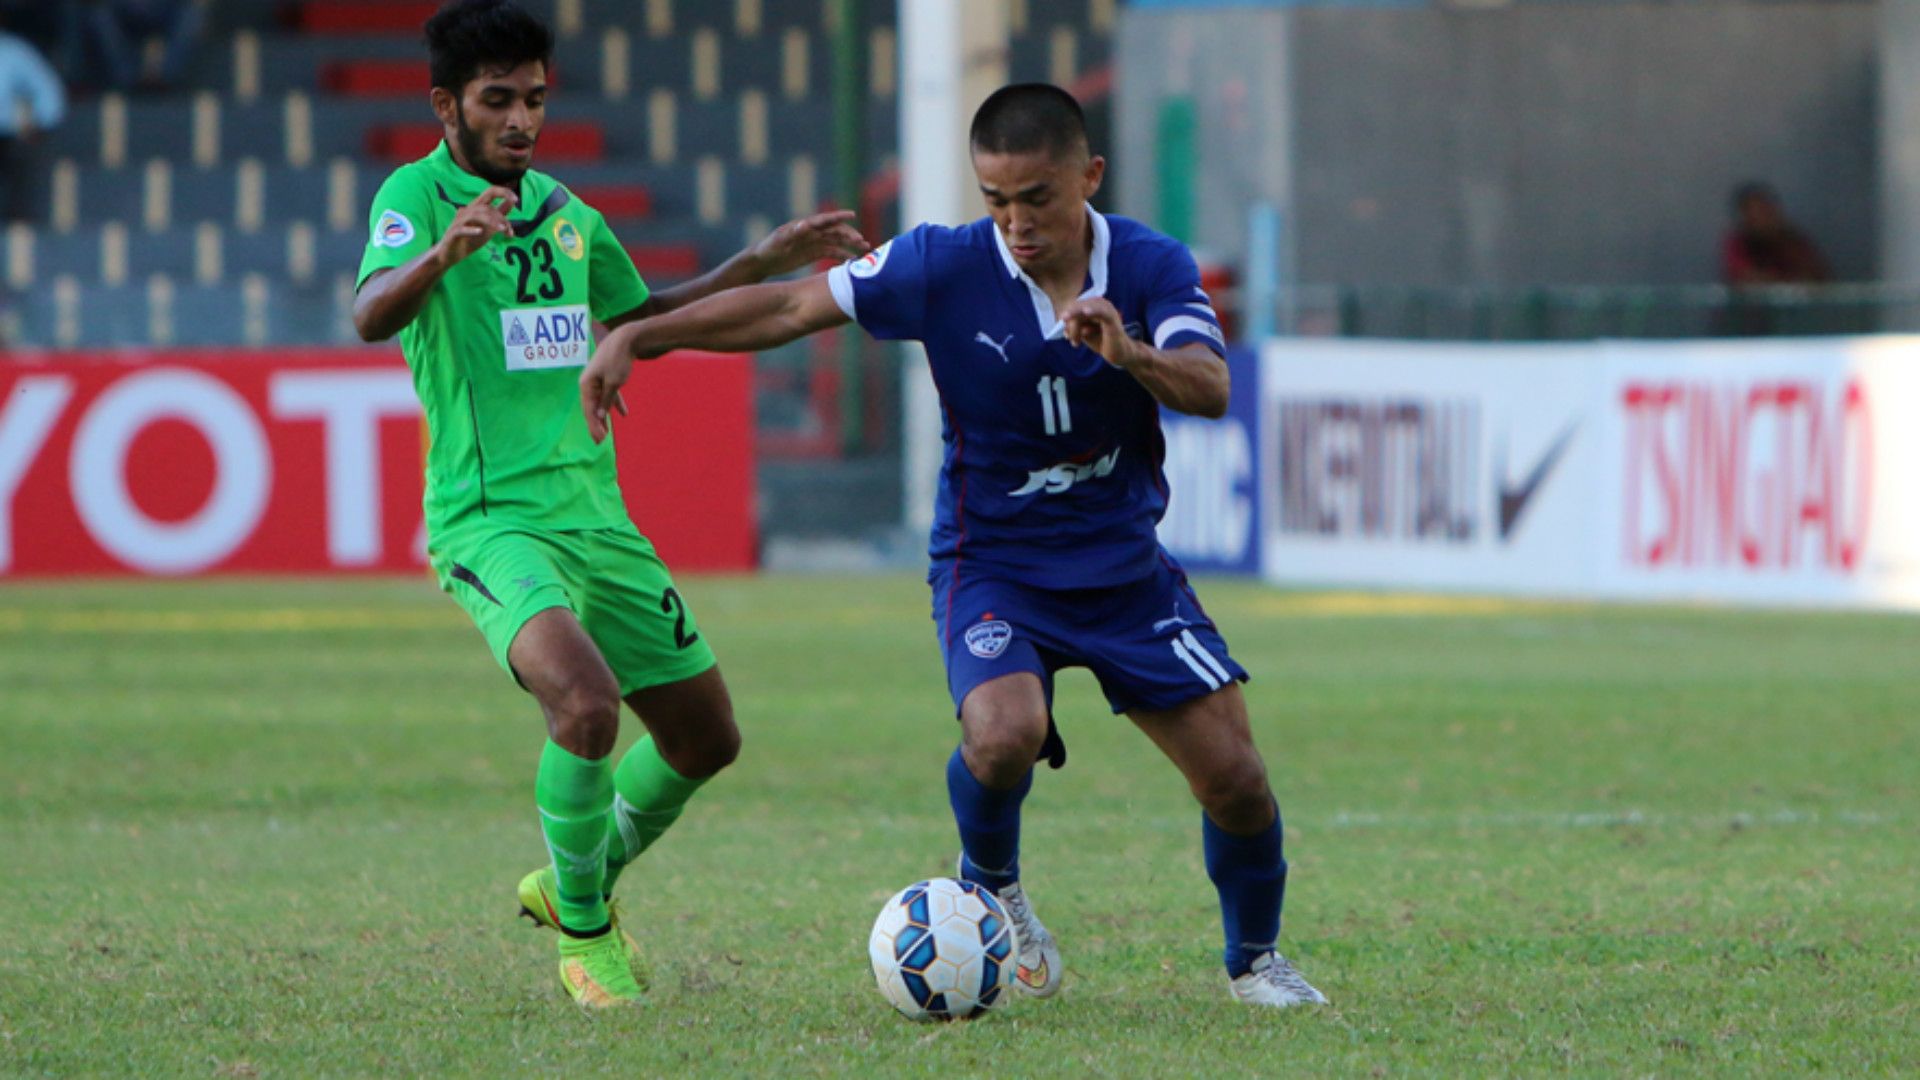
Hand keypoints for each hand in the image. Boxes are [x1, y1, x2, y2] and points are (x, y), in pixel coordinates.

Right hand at [437, 186, 516, 266]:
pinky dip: (471, 229)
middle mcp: (466, 211)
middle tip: (509, 231)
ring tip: (502, 230)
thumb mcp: (489, 227)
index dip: (503, 192)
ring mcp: (458, 222)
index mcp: (476, 208)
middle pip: (485, 206)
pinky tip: (480, 232)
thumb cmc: (469, 240)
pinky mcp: (452, 234)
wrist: (450, 255)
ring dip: (491, 221)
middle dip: (500, 217)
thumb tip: (512, 202)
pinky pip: (461, 229)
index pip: (490, 192)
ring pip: (476, 214)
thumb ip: (499, 215)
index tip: (516, 200)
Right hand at [580, 327, 637, 442]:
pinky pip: (610, 394)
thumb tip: (600, 415)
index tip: (600, 439)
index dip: (594, 425)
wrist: (624, 339)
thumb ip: (606, 400)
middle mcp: (589, 384)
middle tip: (600, 441)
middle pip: (592, 408)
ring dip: (604, 417)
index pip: (588, 409)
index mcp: (586, 385)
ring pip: (600, 402)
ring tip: (606, 432)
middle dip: (596, 425)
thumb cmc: (617, 360)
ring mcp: (598, 380)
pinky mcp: (607, 378)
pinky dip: (616, 403)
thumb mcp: (613, 383)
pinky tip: (624, 414)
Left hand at [748, 210, 869, 276]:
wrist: (763, 261)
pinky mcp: (814, 252)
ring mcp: (815, 242)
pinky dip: (843, 256)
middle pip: (836, 231)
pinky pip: (832, 253)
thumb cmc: (768, 249)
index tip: (852, 214)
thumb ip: (791, 233)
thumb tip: (804, 224)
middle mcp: (813, 232)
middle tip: (863, 242)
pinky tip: (853, 262)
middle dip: (850, 235)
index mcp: (805, 226)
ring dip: (851, 244)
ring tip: (865, 250)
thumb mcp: (778, 242)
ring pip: (838, 241)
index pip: (825, 219)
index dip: (839, 216)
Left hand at [1062, 298, 1142, 369]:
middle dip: (1071, 326)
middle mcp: (1099, 303)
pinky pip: (1101, 311)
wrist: (1119, 353)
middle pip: (1076, 308)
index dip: (1067, 320)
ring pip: (1083, 312)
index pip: (1073, 306)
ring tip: (1076, 342)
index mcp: (1092, 305)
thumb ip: (1074, 326)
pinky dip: (1093, 311)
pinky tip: (1086, 312)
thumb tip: (1064, 325)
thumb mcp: (1084, 333)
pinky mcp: (1112, 317)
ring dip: (1076, 328)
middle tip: (1072, 341)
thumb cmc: (1102, 341)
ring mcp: (1106, 309)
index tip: (1066, 335)